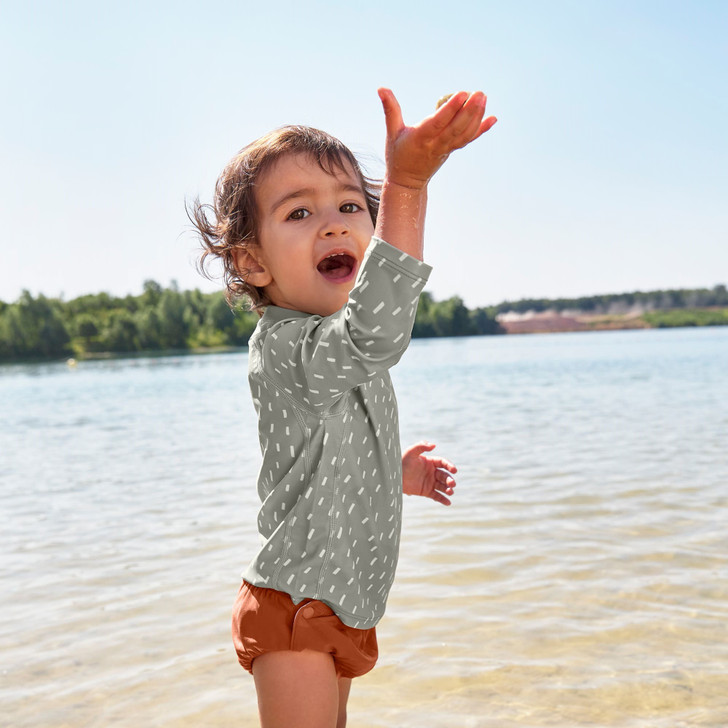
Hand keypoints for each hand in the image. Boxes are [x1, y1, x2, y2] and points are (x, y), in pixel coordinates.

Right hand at [378, 87, 496, 189]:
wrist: (407, 182)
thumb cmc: (398, 154)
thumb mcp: (391, 132)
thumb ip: (390, 109)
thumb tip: (381, 88)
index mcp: (420, 138)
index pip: (438, 122)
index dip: (451, 109)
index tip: (462, 94)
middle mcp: (435, 145)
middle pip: (456, 128)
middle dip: (469, 111)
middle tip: (479, 93)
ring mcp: (445, 149)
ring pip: (464, 134)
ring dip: (477, 117)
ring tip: (483, 98)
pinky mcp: (451, 151)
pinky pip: (468, 140)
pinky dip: (481, 130)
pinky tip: (493, 118)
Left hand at [401, 441, 457, 505]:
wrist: (393, 476)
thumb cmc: (401, 462)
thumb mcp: (410, 452)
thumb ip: (421, 446)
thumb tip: (434, 445)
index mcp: (430, 462)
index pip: (443, 463)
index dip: (450, 466)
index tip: (454, 470)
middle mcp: (432, 472)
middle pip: (445, 476)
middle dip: (450, 480)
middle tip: (452, 484)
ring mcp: (430, 483)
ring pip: (442, 486)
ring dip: (448, 489)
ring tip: (450, 492)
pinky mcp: (426, 492)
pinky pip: (437, 496)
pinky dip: (443, 499)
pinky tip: (448, 503)